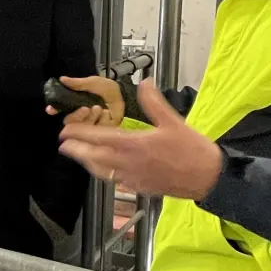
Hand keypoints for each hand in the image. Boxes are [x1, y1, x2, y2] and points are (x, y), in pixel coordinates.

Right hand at [47, 76, 124, 126]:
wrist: (126, 97)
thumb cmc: (109, 90)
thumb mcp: (93, 83)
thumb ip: (78, 83)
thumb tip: (62, 79)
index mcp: (76, 103)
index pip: (60, 108)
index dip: (54, 109)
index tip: (51, 109)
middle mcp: (80, 115)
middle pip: (68, 122)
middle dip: (75, 116)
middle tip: (85, 108)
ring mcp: (90, 124)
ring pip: (80, 127)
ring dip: (89, 118)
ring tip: (98, 108)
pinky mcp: (99, 132)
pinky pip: (93, 131)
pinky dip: (99, 121)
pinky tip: (105, 114)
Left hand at [59, 80, 222, 199]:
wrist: (208, 179)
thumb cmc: (192, 151)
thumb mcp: (173, 122)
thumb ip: (154, 103)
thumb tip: (145, 82)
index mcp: (134, 145)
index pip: (99, 138)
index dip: (80, 134)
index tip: (66, 130)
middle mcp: (129, 164)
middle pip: (93, 158)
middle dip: (76, 150)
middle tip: (62, 144)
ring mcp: (133, 178)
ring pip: (101, 171)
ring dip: (87, 163)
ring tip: (77, 155)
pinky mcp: (140, 188)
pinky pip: (115, 181)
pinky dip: (104, 173)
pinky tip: (103, 170)